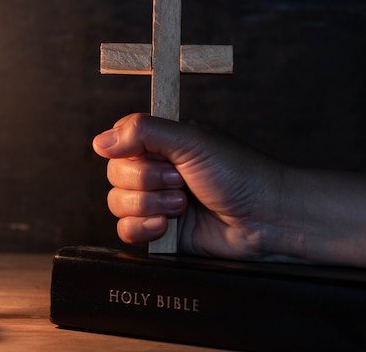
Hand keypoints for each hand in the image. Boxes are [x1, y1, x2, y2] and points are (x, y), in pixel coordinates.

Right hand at [93, 113, 282, 260]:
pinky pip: (126, 231)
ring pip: (117, 204)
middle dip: (147, 181)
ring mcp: (156, 202)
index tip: (156, 155)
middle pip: (115, 175)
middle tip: (180, 181)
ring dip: (149, 204)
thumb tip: (99, 142)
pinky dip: (143, 228)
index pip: (118, 144)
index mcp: (161, 145)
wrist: (266, 219)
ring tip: (182, 204)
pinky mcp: (159, 233)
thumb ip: (144, 132)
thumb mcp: (191, 141)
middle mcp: (155, 171)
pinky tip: (168, 226)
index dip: (129, 152)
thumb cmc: (239, 173)